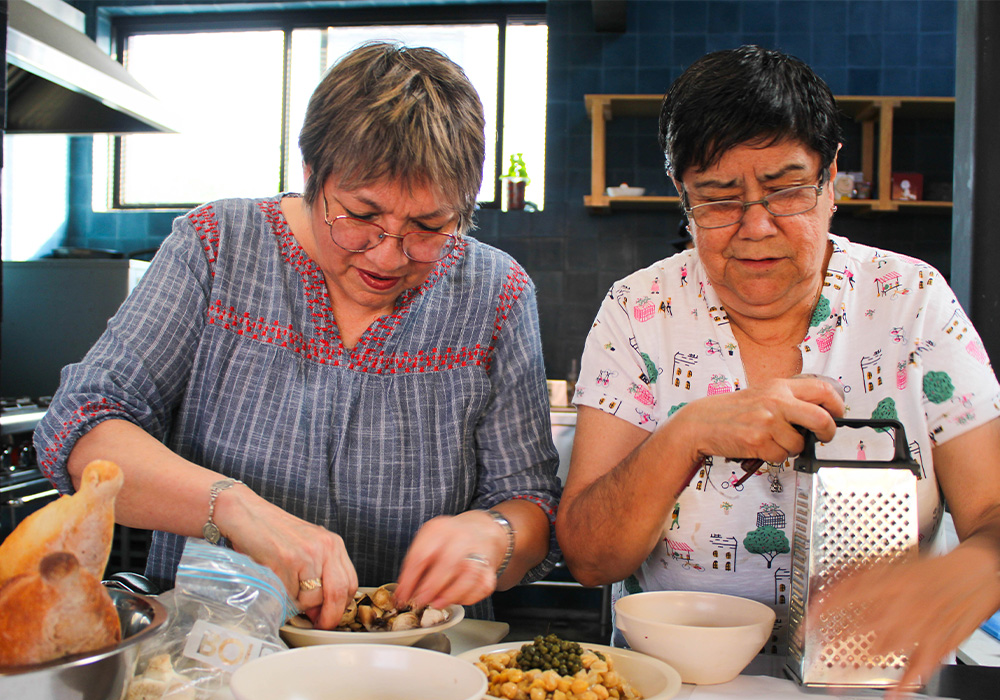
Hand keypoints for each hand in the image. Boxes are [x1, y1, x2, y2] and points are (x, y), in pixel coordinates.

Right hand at [217, 487, 358, 629]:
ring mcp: (308, 553)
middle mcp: (325, 547)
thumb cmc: (272, 533)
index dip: (341, 606)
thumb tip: (320, 612)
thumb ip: (318, 574)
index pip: (350, 582)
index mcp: (333, 544)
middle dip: (328, 616)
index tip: (330, 617)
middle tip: (317, 624)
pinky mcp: (288, 560)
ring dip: (299, 605)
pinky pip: (291, 595)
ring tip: (285, 590)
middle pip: (339, 593)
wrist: (245, 514)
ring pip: (312, 598)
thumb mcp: (305, 548)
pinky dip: (283, 598)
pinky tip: (274, 581)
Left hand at [394, 510, 504, 608]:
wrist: (480, 531)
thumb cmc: (449, 540)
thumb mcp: (429, 540)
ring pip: (468, 576)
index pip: (422, 555)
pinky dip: (467, 598)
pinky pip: (481, 587)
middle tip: (418, 601)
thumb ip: (415, 564)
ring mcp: (479, 553)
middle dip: (430, 588)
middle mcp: (462, 538)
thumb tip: (404, 593)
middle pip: (447, 563)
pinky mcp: (490, 569)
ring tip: (435, 604)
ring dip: (450, 595)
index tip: (401, 596)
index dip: (409, 580)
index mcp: (440, 529)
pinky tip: (455, 598)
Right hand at [669, 375, 843, 465]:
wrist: (703, 421)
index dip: (837, 406)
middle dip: (827, 432)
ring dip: (791, 448)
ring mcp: (767, 422)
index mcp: (780, 386)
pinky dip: (774, 456)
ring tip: (773, 440)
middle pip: (821, 419)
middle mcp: (776, 402)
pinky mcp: (758, 441)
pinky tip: (760, 446)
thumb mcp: (763, 394)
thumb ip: (789, 400)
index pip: (822, 391)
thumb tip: (819, 415)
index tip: (837, 414)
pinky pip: (781, 456)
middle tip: (824, 436)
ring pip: (799, 444)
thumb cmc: (733, 410)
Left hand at [811, 546, 998, 698]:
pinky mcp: (939, 643)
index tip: (805, 624)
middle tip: (813, 659)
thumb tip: (827, 578)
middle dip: (834, 645)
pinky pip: (920, 667)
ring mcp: (921, 626)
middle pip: (861, 627)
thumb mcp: (892, 560)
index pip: (847, 595)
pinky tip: (890, 695)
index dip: (823, 610)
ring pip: (884, 650)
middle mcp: (904, 604)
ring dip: (859, 667)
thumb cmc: (934, 568)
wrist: (979, 572)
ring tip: (837, 684)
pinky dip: (905, 684)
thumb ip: (859, 571)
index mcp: (890, 580)